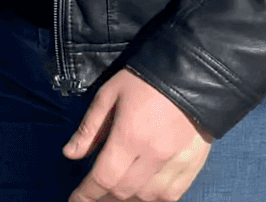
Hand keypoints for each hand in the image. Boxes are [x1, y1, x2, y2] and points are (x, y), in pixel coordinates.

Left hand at [63, 70, 211, 200]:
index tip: (75, 201)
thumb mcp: (109, 95)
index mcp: (129, 136)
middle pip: (124, 192)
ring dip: (128, 200)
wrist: (195, 76)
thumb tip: (70, 155)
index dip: (86, 194)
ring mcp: (176, 165)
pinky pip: (172, 196)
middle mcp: (153, 157)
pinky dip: (154, 200)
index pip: (103, 177)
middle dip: (103, 198)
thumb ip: (90, 128)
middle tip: (92, 197)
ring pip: (148, 198)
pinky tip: (142, 195)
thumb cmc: (145, 81)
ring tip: (113, 197)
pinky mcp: (193, 168)